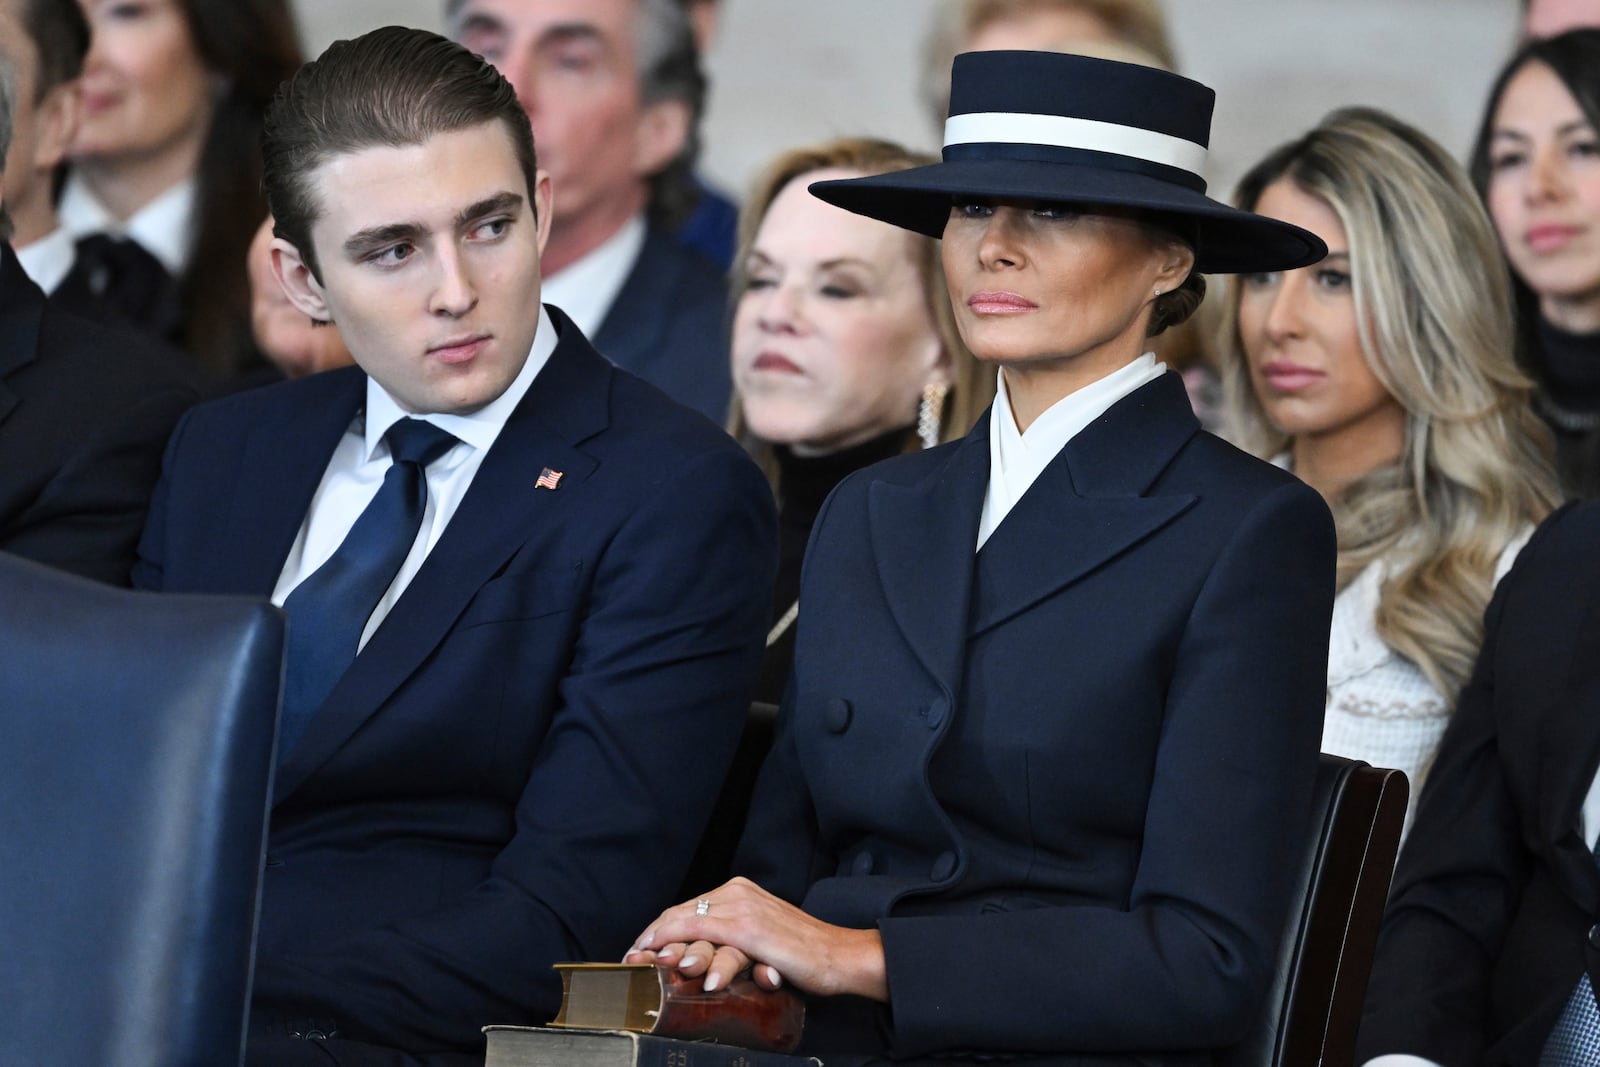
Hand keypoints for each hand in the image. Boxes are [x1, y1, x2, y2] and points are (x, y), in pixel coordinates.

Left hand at [625, 877, 887, 1001]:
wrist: (839, 955)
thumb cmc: (803, 954)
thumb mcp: (759, 941)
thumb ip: (731, 941)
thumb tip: (696, 957)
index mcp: (739, 891)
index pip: (686, 908)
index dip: (657, 931)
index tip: (639, 953)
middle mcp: (738, 892)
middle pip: (678, 912)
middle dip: (649, 938)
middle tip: (630, 961)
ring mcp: (743, 907)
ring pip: (686, 920)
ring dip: (659, 944)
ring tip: (642, 963)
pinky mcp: (749, 928)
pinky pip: (704, 933)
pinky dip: (682, 947)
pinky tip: (671, 965)